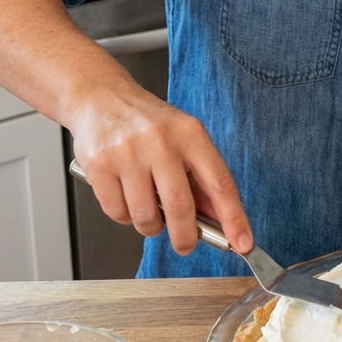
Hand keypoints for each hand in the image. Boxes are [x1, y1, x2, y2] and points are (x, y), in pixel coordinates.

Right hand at [70, 83, 252, 257]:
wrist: (100, 96)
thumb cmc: (147, 122)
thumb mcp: (183, 139)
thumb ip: (201, 178)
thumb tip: (218, 220)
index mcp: (190, 133)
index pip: (220, 182)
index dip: (233, 218)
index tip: (242, 243)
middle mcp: (161, 141)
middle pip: (181, 207)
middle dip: (186, 237)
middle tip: (185, 245)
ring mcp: (128, 153)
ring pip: (145, 217)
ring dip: (150, 226)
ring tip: (148, 209)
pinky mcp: (99, 165)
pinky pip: (117, 213)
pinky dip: (124, 216)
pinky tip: (125, 197)